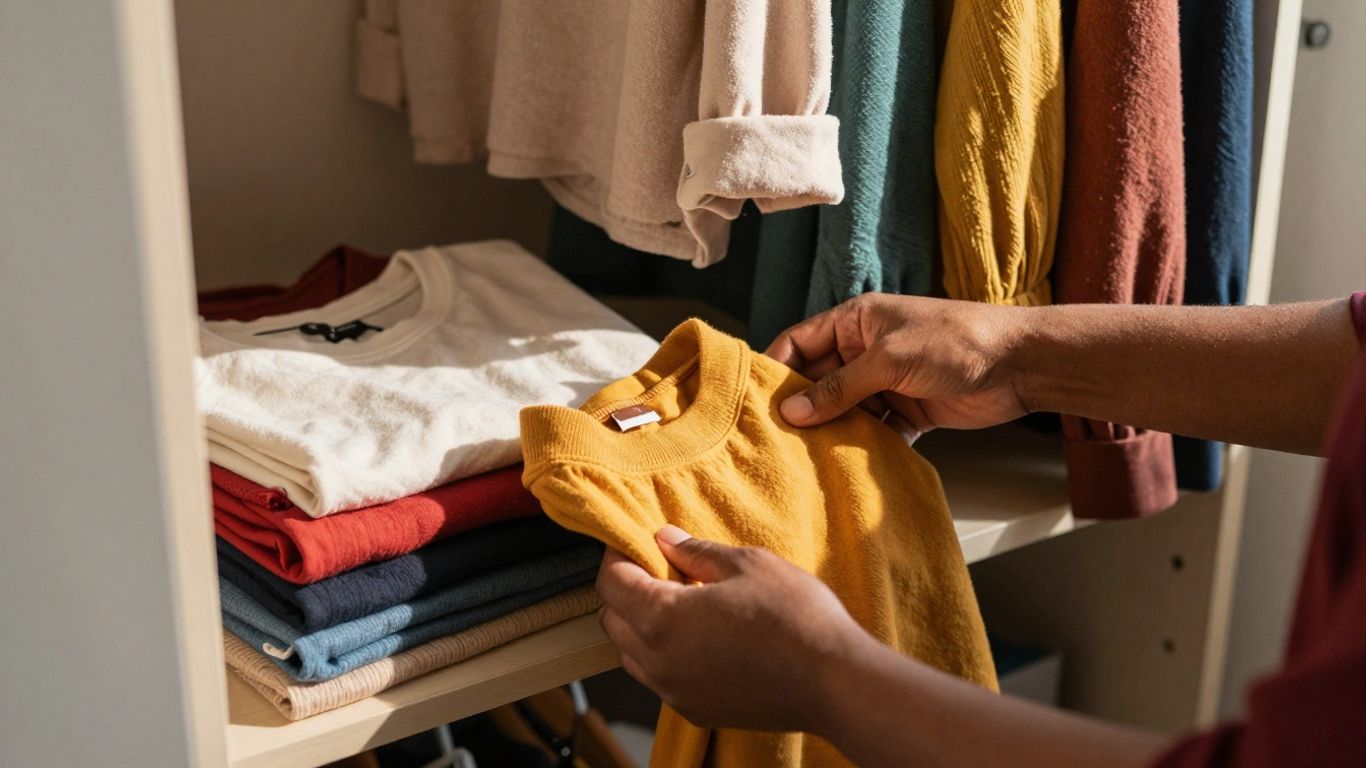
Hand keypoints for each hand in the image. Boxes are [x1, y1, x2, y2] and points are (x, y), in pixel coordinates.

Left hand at [595, 525, 872, 733]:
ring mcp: (675, 692)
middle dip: (626, 590)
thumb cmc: (794, 617)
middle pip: (613, 620)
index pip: (610, 583)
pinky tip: (701, 637)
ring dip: (642, 625)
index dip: (617, 555)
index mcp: (662, 619)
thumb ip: (696, 552)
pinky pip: (660, 679)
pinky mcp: (696, 710)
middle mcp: (658, 662)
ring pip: (632, 654)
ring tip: (682, 602)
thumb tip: (665, 539)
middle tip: (661, 567)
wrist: (833, 681)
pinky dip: (665, 654)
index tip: (635, 541)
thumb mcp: (746, 564)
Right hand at [765, 293, 1030, 437]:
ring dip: (830, 433)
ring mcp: (886, 382)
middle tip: (776, 440)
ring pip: (843, 411)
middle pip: (818, 381)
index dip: (775, 369)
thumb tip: (793, 412)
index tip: (754, 401)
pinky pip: (873, 431)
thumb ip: (840, 387)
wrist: (1020, 364)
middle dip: (801, 408)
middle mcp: (865, 350)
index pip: (799, 342)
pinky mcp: (907, 411)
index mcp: (855, 321)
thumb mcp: (889, 359)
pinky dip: (863, 448)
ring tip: (806, 460)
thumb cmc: (956, 341)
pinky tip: (849, 467)